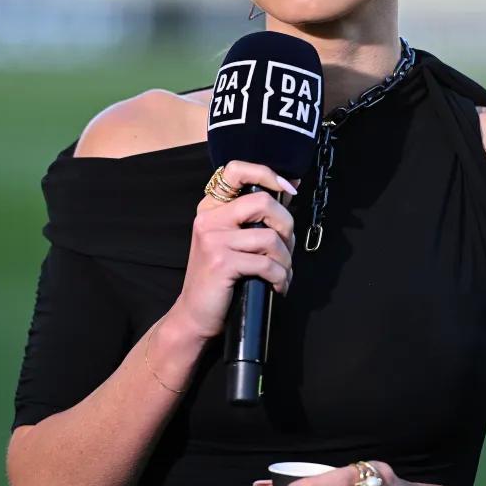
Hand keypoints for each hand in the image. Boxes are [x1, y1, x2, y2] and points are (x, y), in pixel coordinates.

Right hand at [167, 159, 299, 346]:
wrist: (195, 315)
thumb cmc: (220, 278)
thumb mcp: (233, 240)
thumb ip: (256, 215)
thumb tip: (290, 187)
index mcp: (212, 208)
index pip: (237, 170)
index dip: (268, 174)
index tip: (288, 190)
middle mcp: (209, 218)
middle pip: (263, 202)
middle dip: (287, 225)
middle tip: (287, 247)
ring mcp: (213, 240)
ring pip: (270, 237)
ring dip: (286, 260)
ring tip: (282, 273)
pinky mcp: (221, 262)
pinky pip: (267, 263)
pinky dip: (280, 277)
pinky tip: (277, 285)